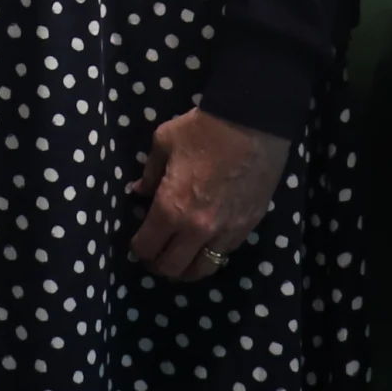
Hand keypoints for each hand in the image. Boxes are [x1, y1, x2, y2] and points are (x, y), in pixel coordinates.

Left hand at [129, 108, 291, 280]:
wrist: (254, 121)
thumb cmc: (204, 128)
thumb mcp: (165, 141)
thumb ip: (150, 172)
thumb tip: (140, 191)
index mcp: (171, 209)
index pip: (146, 247)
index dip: (137, 249)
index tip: (137, 243)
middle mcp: (197, 229)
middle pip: (172, 268)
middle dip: (158, 265)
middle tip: (155, 255)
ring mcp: (225, 232)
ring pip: (201, 270)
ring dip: (187, 268)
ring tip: (182, 257)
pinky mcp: (248, 227)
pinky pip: (225, 253)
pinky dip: (212, 253)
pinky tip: (207, 242)